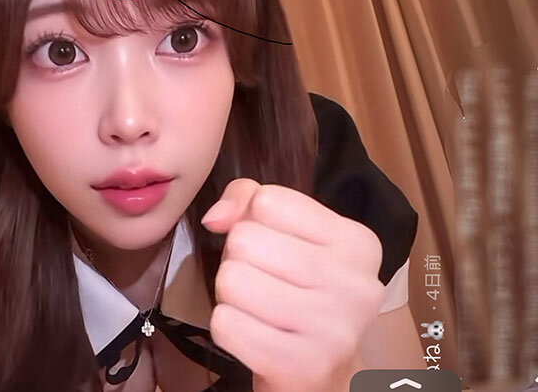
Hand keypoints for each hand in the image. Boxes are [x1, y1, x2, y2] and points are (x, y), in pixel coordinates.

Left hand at [202, 178, 383, 391]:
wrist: (322, 375)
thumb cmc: (297, 293)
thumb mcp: (286, 236)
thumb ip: (247, 201)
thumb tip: (216, 217)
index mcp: (358, 242)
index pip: (268, 201)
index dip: (252, 223)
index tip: (272, 249)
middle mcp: (356, 284)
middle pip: (244, 241)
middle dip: (238, 261)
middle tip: (262, 284)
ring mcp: (334, 328)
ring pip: (231, 280)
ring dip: (230, 296)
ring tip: (257, 309)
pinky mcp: (303, 366)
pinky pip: (226, 324)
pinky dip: (227, 328)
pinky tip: (254, 335)